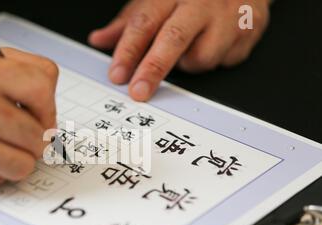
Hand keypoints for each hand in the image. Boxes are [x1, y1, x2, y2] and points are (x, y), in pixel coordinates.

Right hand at [0, 48, 57, 189]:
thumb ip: (27, 73)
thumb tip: (52, 112)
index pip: (41, 90)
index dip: (49, 107)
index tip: (42, 115)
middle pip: (37, 136)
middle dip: (37, 138)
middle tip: (22, 133)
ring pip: (24, 165)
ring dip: (20, 159)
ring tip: (4, 146)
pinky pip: (0, 180)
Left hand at [89, 0, 270, 100]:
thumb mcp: (157, 1)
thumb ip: (129, 22)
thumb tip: (99, 40)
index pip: (144, 22)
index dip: (127, 51)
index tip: (117, 74)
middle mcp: (199, 2)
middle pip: (173, 38)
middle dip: (153, 68)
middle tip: (138, 91)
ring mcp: (227, 15)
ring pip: (200, 57)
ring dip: (189, 63)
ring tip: (193, 45)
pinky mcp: (249, 29)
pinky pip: (223, 61)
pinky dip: (213, 59)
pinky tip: (216, 42)